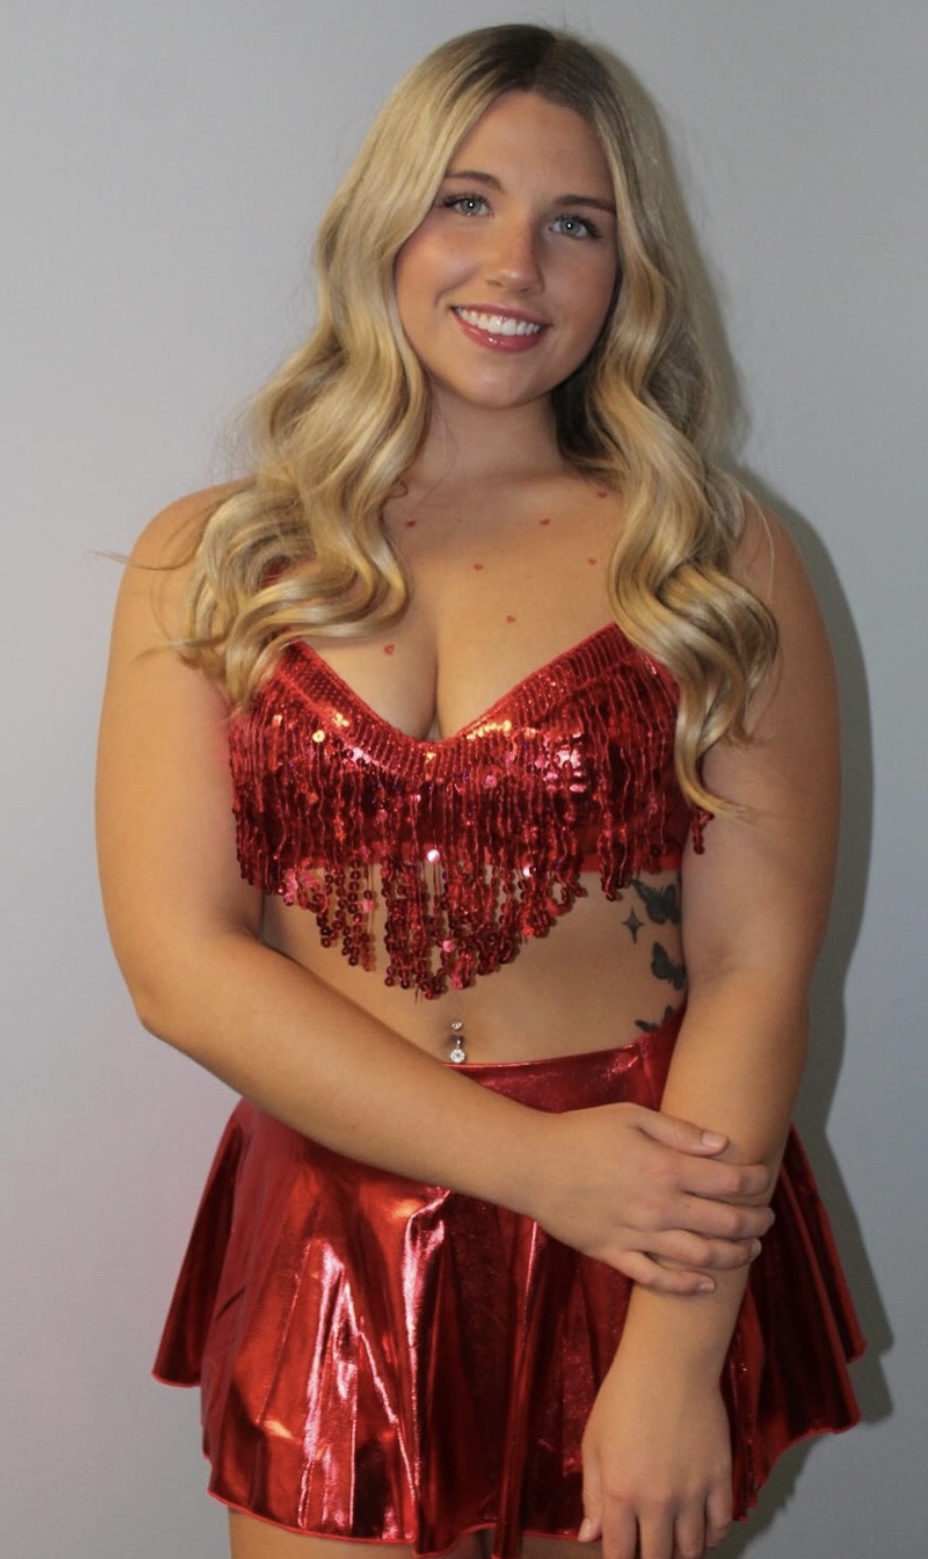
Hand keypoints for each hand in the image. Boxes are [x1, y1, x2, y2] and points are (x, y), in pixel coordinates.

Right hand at [526, 1102, 772, 1291]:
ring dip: (733, 1256)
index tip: (765, 1179)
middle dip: (754, 1222)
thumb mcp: (632, 1116)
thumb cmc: (582, 1132)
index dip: (755, 1181)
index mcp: (666, 1168)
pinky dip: (687, 1286)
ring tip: (750, 1251)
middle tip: (766, 1219)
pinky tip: (707, 1283)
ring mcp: (638, 1235)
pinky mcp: (615, 1254)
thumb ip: (679, 1132)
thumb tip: (722, 1145)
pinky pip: (658, 1280)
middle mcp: (659, 1207)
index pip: (728, 1180)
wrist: (532, 1164)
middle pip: (724, 1223)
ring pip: (700, 1256)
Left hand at [580, 1352, 732, 1558]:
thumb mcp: (593, 1442)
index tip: (622, 1556)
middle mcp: (658, 1502)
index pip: (620, 1554)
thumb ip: (591, 1494)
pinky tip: (703, 1532)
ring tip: (673, 1544)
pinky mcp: (720, 1479)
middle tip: (648, 1548)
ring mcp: (693, 1493)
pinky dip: (713, 1537)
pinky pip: (721, 1526)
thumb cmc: (623, 1397)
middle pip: (658, 1558)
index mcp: (620, 1493)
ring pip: (692, 1550)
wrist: (669, 1364)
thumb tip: (589, 1537)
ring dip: (681, 1553)